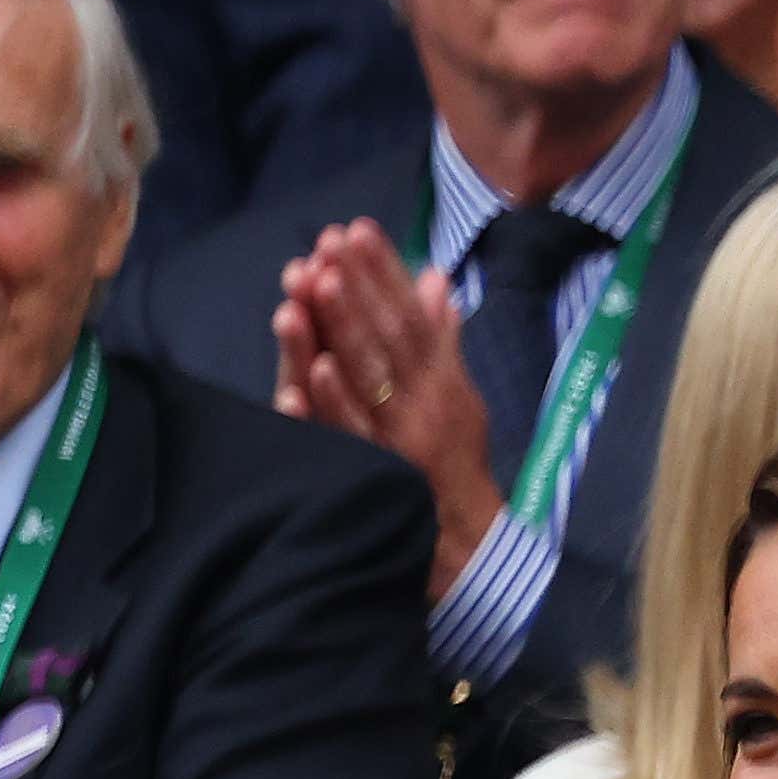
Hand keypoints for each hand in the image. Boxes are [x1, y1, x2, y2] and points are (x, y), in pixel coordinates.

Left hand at [273, 221, 500, 586]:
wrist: (465, 548)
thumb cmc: (456, 466)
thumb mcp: (460, 398)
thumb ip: (442, 340)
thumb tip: (433, 279)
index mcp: (442, 382)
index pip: (411, 316)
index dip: (384, 272)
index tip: (357, 229)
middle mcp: (422, 406)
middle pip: (387, 338)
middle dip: (359, 286)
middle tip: (330, 242)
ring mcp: (396, 441)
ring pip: (367, 379)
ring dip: (341, 330)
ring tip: (316, 283)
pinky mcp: (372, 477)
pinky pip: (350, 437)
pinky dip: (332, 403)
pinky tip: (312, 369)